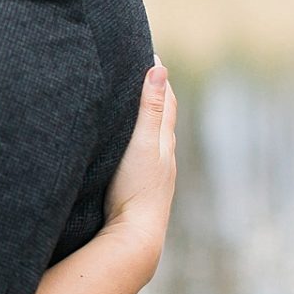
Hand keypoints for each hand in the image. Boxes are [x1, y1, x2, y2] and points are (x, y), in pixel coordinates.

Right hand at [98, 60, 177, 277]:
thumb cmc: (137, 189)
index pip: (166, 101)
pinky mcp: (140, 190)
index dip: (158, 78)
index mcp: (164, 141)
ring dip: (146, 121)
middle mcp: (163, 157)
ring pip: (153, 140)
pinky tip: (127, 150)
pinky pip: (142, 158)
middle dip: (153, 96)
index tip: (148, 55)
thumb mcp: (143, 143)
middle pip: (162, 119)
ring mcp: (154, 175)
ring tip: (132, 106)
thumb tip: (159, 69)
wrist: (134, 237)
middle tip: (140, 74)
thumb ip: (150, 108)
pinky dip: (138, 144)